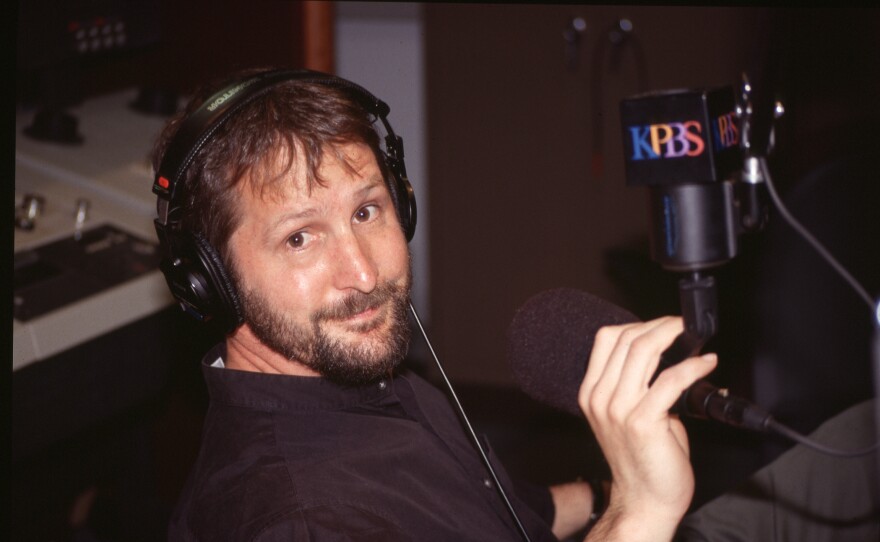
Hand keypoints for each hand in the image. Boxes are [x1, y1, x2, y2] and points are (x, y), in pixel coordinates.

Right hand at [578, 317, 716, 540]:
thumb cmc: (643, 457)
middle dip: (660, 325)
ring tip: (691, 335)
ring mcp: (619, 409)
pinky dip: (693, 366)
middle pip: (627, 339)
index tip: (662, 324)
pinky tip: (706, 363)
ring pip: (644, 351)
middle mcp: (600, 398)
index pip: (606, 339)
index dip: (637, 323)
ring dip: (673, 336)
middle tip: (683, 325)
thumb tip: (668, 353)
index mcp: (591, 392)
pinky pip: (671, 379)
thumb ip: (638, 382)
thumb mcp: (628, 413)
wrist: (644, 499)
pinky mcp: (643, 421)